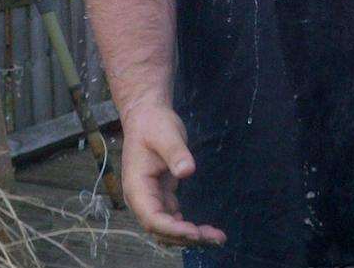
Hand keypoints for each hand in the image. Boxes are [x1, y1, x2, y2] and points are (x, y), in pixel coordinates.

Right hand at [119, 101, 225, 248]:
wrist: (148, 116)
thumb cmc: (154, 124)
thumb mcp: (166, 134)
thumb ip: (176, 153)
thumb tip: (187, 171)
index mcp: (137, 187)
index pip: (152, 217)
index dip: (172, 228)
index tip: (194, 232)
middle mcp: (141, 198)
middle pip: (161, 229)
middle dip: (186, 237)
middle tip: (215, 238)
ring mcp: (151, 198)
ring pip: (168, 226)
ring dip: (189, 235)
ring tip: (217, 237)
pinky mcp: (162, 195)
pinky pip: (173, 217)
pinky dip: (187, 225)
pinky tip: (206, 230)